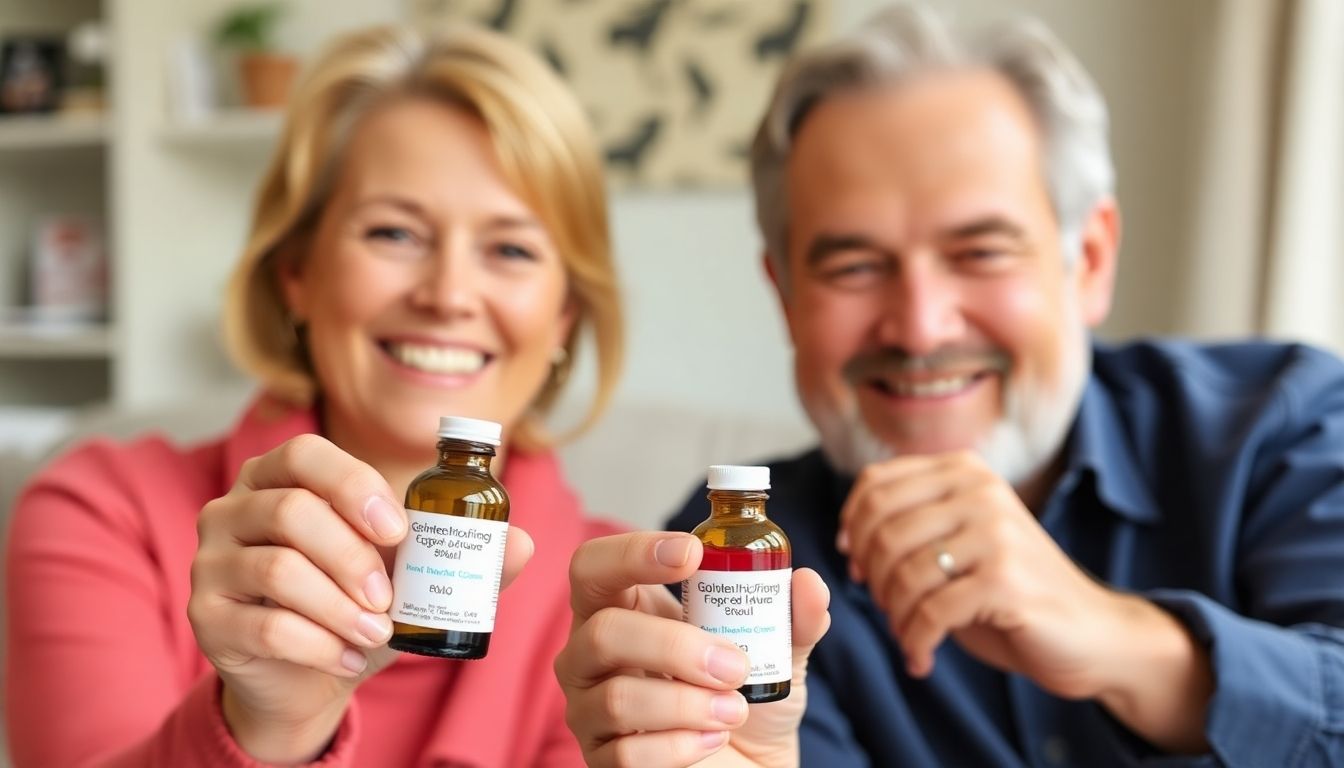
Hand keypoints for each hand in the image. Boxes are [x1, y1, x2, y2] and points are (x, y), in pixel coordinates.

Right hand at [188, 434, 533, 762]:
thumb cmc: (358, 603)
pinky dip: (320, 647)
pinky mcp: (206, 618)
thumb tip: (522, 543)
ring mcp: (210, 563)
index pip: (306, 455)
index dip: (354, 486)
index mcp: (278, 477)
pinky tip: (352, 658)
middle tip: (391, 599)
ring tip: (379, 633)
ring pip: (277, 571)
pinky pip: (264, 628)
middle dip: (353, 558)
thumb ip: (461, 555)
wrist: (309, 672)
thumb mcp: (408, 575)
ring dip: (340, 608)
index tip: (399, 531)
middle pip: (291, 511)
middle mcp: (233, 509)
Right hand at [555, 532, 830, 767]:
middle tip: (735, 665)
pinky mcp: (603, 758)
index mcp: (625, 607)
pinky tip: (712, 740)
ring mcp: (590, 709)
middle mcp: (593, 654)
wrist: (751, 762)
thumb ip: (792, 617)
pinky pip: (629, 753)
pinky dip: (682, 747)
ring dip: (689, 704)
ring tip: (734, 710)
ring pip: (618, 699)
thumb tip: (809, 583)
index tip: (692, 553)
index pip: (594, 566)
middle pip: (602, 631)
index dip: (632, 553)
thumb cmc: (744, 694)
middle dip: (674, 646)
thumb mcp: (778, 651)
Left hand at [837, 451, 1135, 696]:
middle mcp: (980, 491)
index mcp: (964, 471)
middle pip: (883, 530)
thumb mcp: (959, 541)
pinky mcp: (1005, 580)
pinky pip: (930, 612)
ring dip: (894, 616)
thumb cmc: (1010, 591)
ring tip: (908, 635)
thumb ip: (912, 524)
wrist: (1092, 632)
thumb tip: (848, 537)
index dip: (854, 529)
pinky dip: (916, 642)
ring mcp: (995, 532)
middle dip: (873, 579)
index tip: (857, 565)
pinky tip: (921, 659)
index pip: (876, 485)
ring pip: (903, 573)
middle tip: (886, 609)